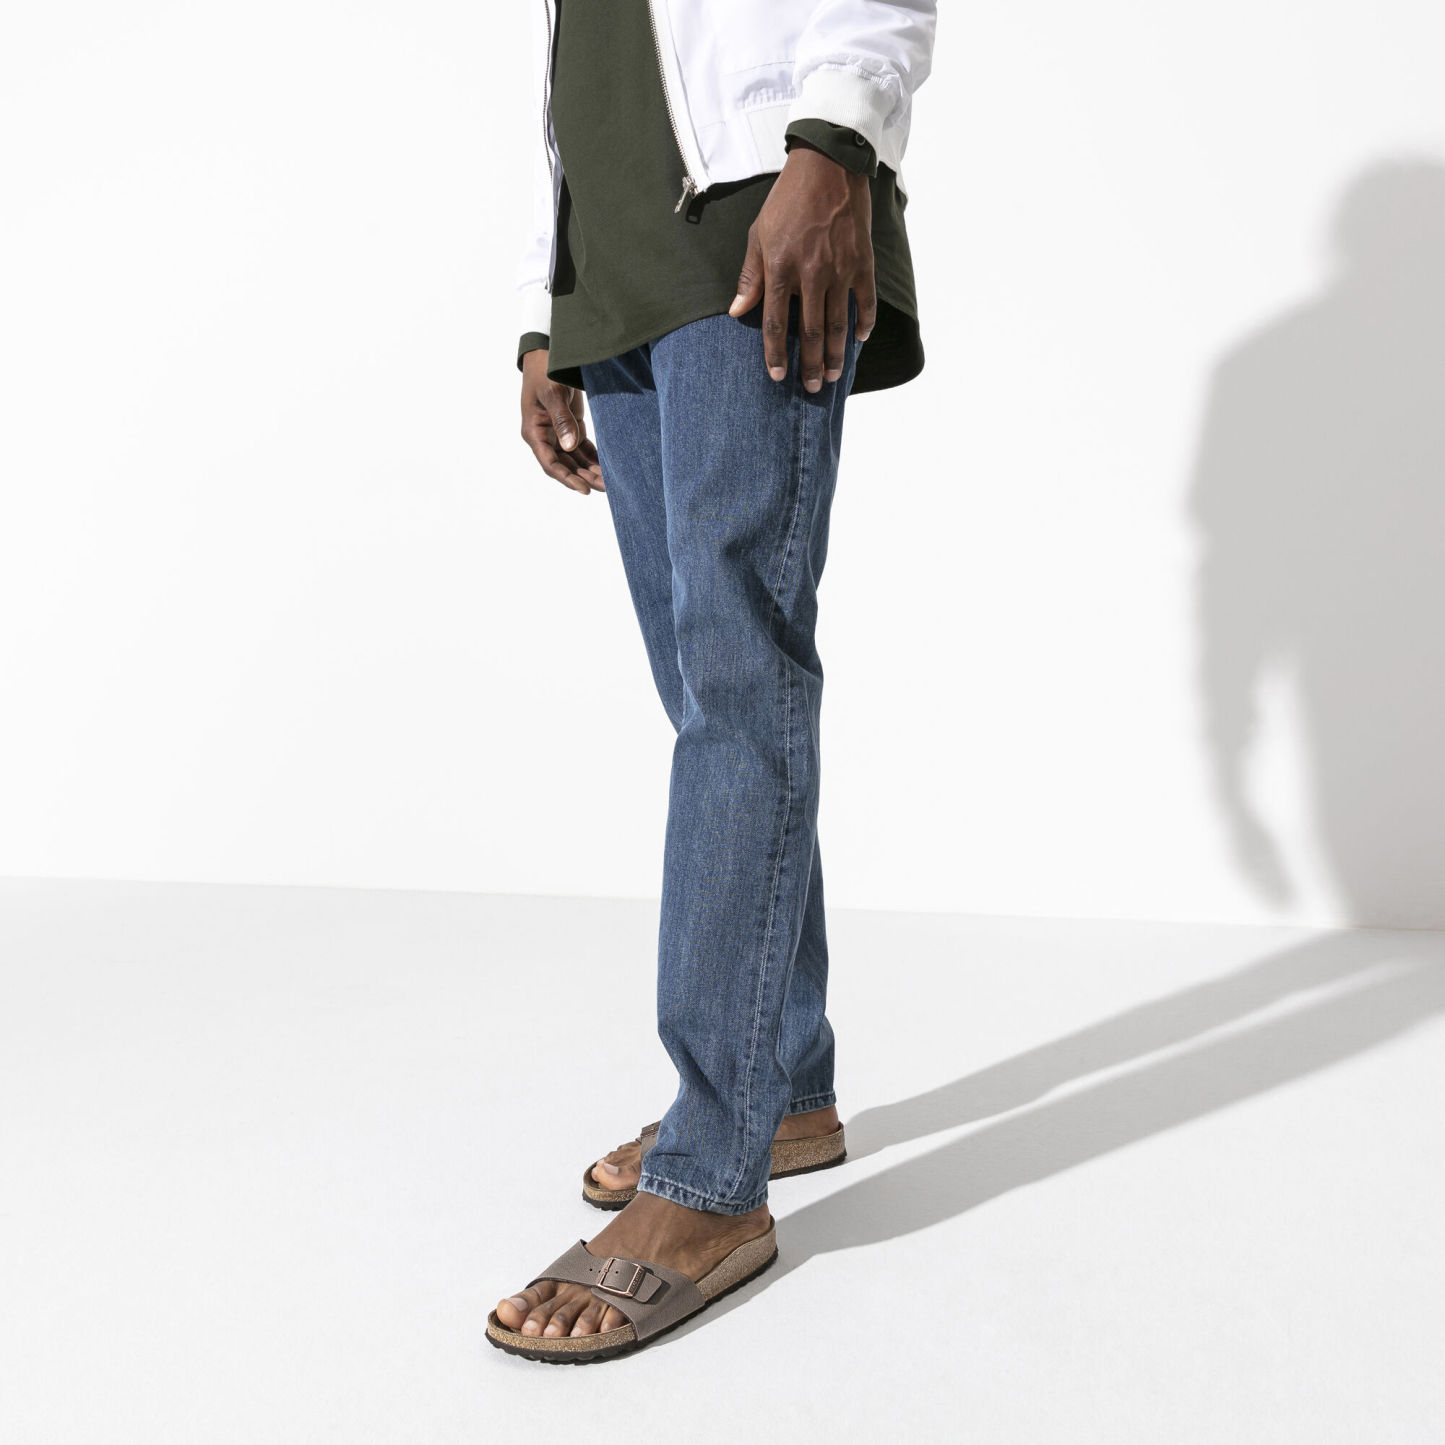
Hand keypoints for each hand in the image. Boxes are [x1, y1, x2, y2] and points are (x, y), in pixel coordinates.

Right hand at [520, 349, 603, 494]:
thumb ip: (562, 420)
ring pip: (574, 460)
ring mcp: (557, 433)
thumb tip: (569, 447)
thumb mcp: (552, 393)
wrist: (547, 353)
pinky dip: (593, 458)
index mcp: (534, 432)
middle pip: (565, 466)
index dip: (567, 479)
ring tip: (610, 482)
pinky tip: (607, 467)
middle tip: (605, 488)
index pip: (550, 464)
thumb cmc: (544, 370)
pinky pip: (582, 449)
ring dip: (590, 471)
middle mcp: (545, 437)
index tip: (585, 489)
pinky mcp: (570, 427)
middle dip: (584, 478)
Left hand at [728, 143, 875, 389]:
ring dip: (834, 355)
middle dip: (809, 365)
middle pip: (810, 332)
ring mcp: (839, 269)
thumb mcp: (758, 234)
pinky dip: (863, 323)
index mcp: (781, 269)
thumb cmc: (787, 200)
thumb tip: (737, 311)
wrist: (827, 165)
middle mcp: (811, 274)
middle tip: (810, 388)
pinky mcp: (862, 262)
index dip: (775, 354)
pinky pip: (864, 301)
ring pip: (837, 324)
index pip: (775, 324)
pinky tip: (859, 340)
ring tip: (831, 376)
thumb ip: (750, 275)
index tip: (778, 376)